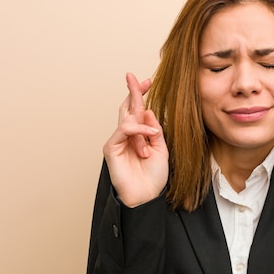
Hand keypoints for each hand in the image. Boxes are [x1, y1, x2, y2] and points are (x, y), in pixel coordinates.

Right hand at [103, 73, 168, 206]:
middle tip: (135, 77)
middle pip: (127, 107)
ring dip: (143, 128)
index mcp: (139, 136)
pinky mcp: (111, 147)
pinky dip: (138, 131)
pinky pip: (124, 129)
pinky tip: (148, 137)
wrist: (146, 196)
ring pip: (128, 119)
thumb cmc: (153, 177)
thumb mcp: (161, 149)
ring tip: (152, 140)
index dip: (141, 95)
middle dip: (133, 91)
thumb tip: (148, 111)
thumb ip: (154, 130)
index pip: (138, 111)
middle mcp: (127, 136)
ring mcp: (118, 140)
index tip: (148, 81)